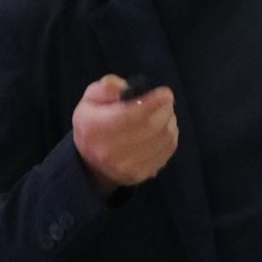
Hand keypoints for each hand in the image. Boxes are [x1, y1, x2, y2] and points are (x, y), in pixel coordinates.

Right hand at [72, 75, 178, 195]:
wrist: (91, 163)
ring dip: (169, 122)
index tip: (166, 93)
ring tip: (165, 114)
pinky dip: (170, 137)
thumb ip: (106, 88)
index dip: (152, 103)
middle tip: (167, 101)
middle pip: (150, 126)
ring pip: (162, 139)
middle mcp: (109, 151)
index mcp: (95, 129)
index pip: (129, 115)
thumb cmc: (93, 124)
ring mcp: (126, 166)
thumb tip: (124, 87)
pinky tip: (164, 130)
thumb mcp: (90, 100)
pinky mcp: (141, 175)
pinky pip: (166, 151)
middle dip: (165, 110)